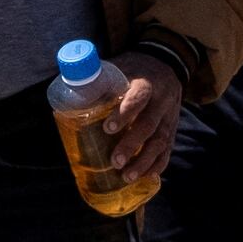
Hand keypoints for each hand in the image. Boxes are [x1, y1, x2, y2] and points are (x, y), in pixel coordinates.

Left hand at [97, 63, 175, 189]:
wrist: (166, 64)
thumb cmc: (134, 69)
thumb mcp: (119, 67)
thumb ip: (99, 80)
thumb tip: (70, 93)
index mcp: (146, 83)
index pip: (138, 98)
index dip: (124, 114)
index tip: (108, 128)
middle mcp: (161, 101)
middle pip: (149, 126)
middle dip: (131, 145)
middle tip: (115, 162)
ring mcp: (169, 117)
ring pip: (161, 142)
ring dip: (144, 162)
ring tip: (127, 176)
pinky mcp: (172, 129)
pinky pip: (168, 149)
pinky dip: (158, 165)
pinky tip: (145, 176)